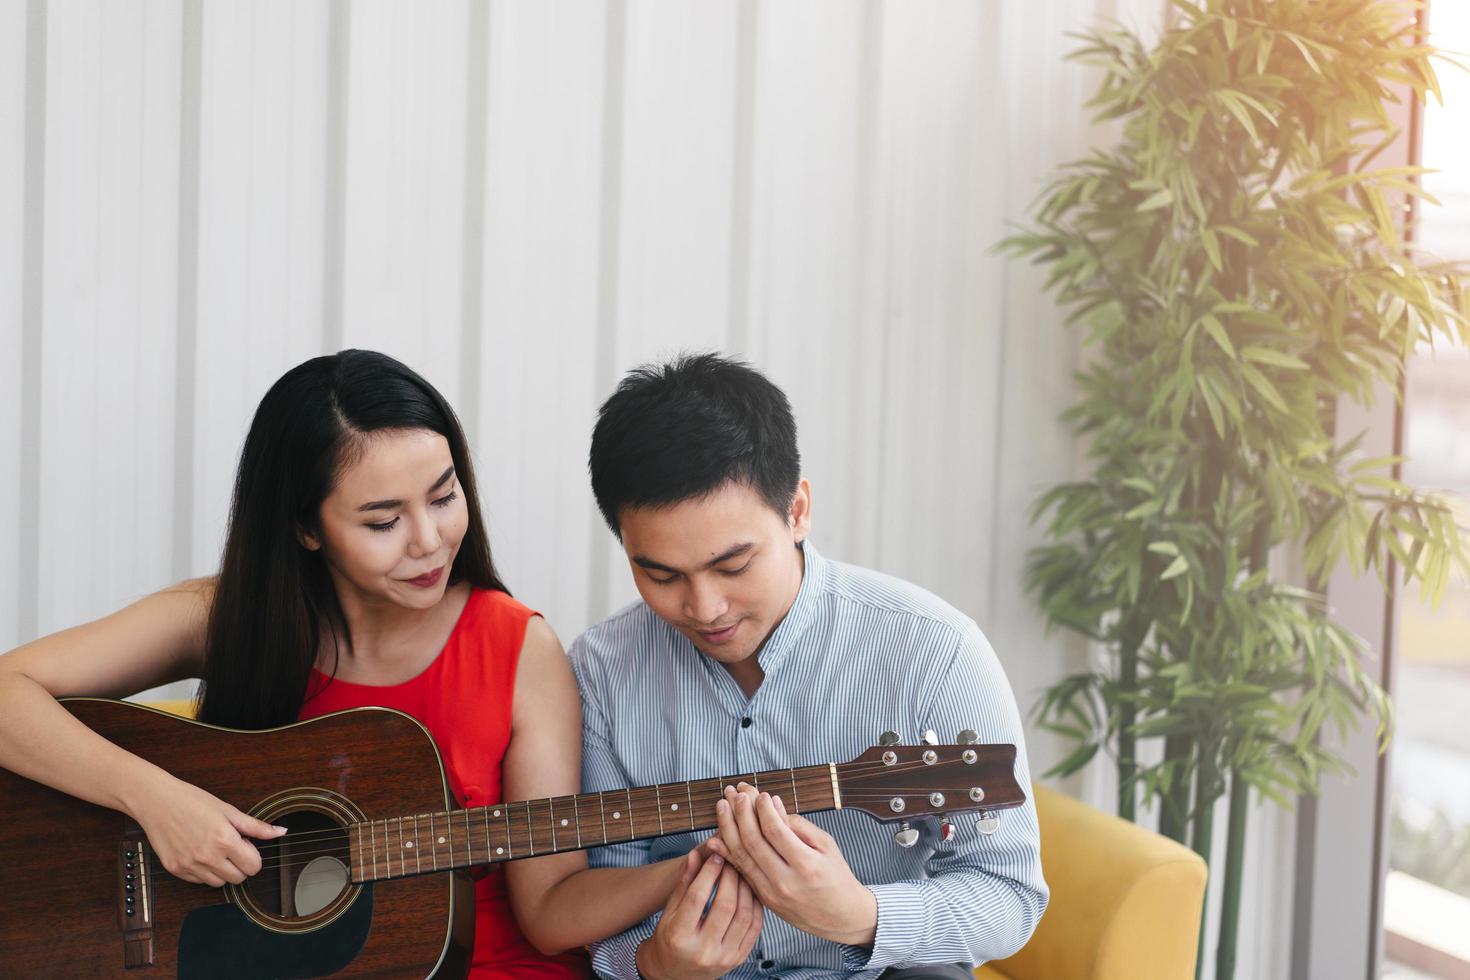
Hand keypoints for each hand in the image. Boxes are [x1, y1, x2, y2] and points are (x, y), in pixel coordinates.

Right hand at [129, 773, 285, 886]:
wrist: (156, 802)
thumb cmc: (192, 801)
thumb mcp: (228, 810)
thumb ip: (256, 826)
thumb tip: (281, 832)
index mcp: (224, 840)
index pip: (253, 867)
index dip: (253, 856)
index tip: (245, 845)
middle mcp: (207, 857)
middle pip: (238, 878)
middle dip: (240, 864)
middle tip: (231, 846)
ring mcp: (190, 866)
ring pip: (219, 883)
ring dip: (223, 870)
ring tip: (214, 848)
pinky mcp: (176, 870)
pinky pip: (199, 881)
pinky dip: (204, 872)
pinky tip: (199, 853)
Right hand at [635, 850, 763, 979]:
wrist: (676, 973)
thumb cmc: (670, 938)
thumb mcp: (670, 911)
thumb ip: (684, 883)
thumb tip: (696, 855)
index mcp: (680, 937)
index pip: (697, 897)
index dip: (709, 873)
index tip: (716, 857)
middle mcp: (703, 950)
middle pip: (725, 905)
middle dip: (731, 877)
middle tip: (732, 862)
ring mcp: (724, 957)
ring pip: (744, 915)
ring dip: (746, 889)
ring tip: (742, 874)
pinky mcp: (738, 959)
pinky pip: (755, 927)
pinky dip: (755, 905)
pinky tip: (749, 892)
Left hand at [707, 784, 876, 946]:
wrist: (840, 917)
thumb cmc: (836, 876)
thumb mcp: (827, 846)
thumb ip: (799, 825)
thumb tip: (773, 804)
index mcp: (806, 865)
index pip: (775, 831)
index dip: (763, 809)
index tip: (759, 794)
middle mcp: (786, 881)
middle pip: (753, 842)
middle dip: (741, 813)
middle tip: (735, 793)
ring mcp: (772, 893)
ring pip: (742, 857)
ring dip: (728, 828)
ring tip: (722, 806)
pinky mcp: (764, 900)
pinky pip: (742, 873)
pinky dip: (727, 854)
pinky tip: (715, 838)